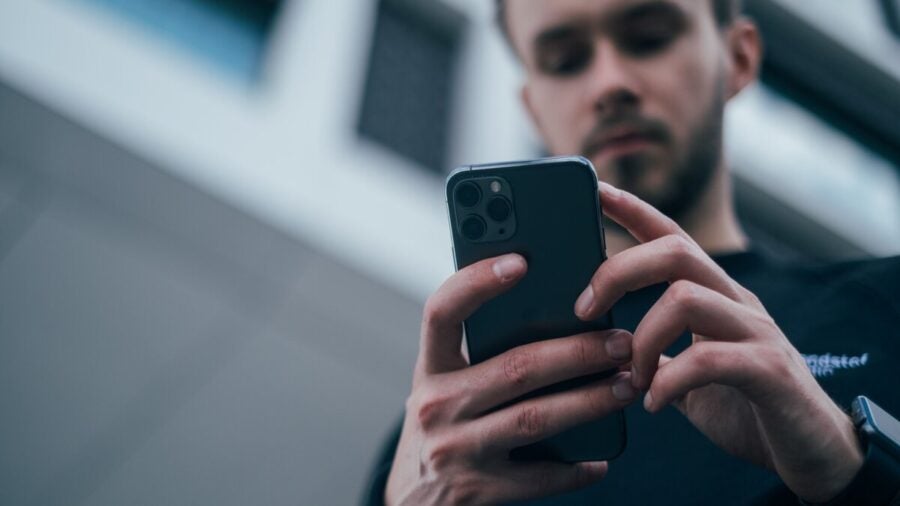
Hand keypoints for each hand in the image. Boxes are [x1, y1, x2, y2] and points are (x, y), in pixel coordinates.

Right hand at [385, 254, 636, 504]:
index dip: (476, 282)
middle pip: (515, 367)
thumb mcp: (444, 386)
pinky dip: (575, 468)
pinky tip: (601, 458)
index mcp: (429, 368)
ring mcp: (455, 450)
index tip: (521, 260)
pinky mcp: (478, 490)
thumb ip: (480, 354)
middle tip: (621, 341)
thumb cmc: (443, 428)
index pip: (441, 312)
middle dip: (576, 351)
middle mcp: (435, 405)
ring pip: (535, 417)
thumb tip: (557, 313)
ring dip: (589, 401)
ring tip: (628, 385)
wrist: (412, 505)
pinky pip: (539, 477)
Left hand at [575, 182, 862, 502]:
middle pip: (675, 251)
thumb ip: (655, 355)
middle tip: (584, 310)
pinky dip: (668, 381)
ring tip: (630, 378)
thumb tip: (604, 346)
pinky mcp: (771, 371)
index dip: (634, 211)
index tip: (596, 190)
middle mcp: (738, 303)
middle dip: (618, 272)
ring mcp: (757, 333)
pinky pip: (708, 359)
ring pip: (685, 298)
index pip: (672, 237)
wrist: (815, 456)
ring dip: (641, 339)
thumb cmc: (748, 411)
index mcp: (716, 297)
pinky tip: (654, 404)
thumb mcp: (688, 376)